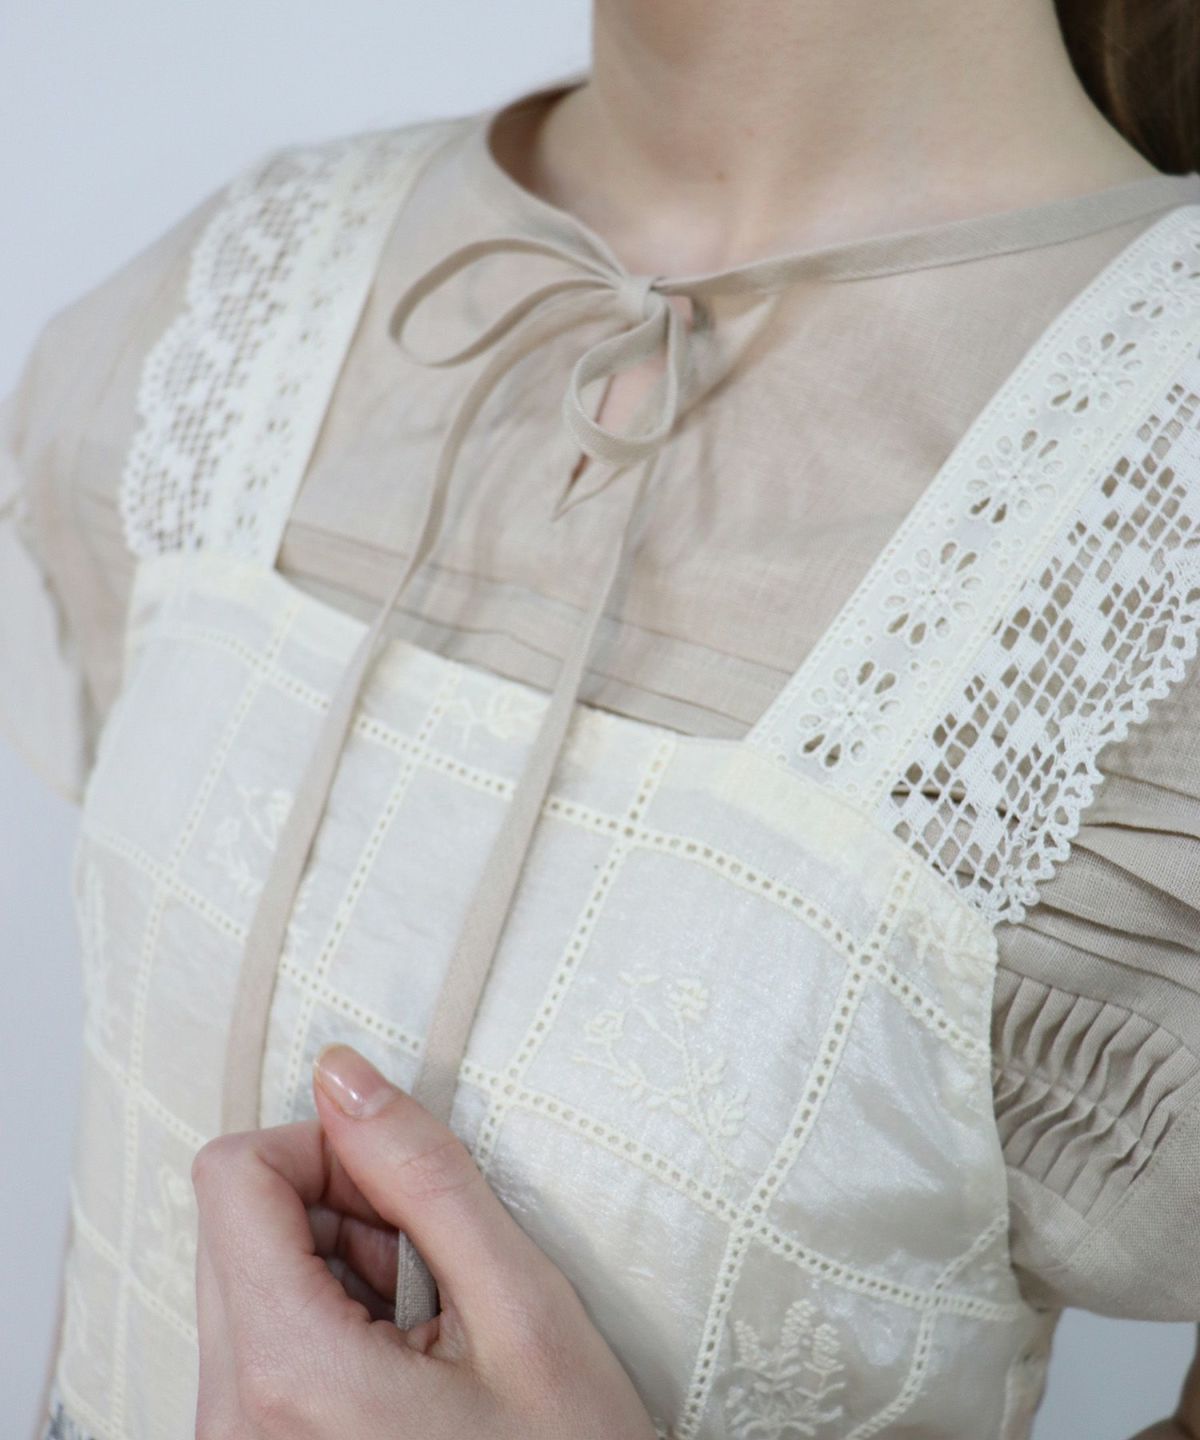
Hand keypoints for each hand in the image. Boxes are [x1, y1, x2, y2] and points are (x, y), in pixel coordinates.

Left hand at [191, 1041, 656, 1438]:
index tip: (401, 1191)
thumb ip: (424, 1173)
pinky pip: (251, 1335)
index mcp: (287, 1375)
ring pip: (243, 1273)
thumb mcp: (521, 1306)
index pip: (233, 1175)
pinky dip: (323, 1315)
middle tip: (429, 1263)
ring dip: (336, 1263)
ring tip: (424, 1320)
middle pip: (233, 1221)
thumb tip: (343, 1074)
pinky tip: (399, 1359)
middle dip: (336, 1208)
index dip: (324, 1149)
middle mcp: (227, 1422)